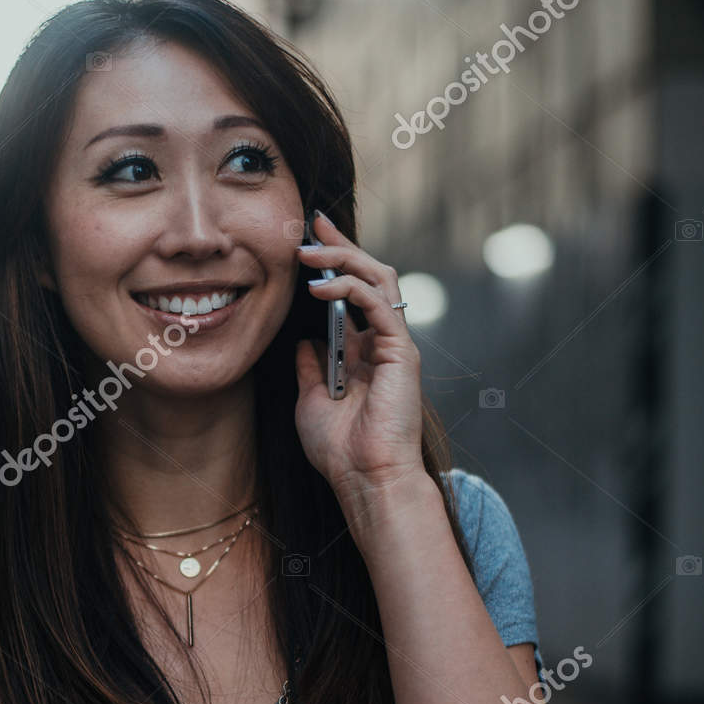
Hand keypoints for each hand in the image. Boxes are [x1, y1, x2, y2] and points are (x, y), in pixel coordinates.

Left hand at [292, 210, 423, 500]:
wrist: (364, 478)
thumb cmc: (340, 450)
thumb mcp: (311, 400)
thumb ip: (310, 368)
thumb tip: (302, 341)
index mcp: (363, 352)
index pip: (351, 294)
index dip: (333, 264)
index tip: (306, 239)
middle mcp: (381, 342)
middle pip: (368, 277)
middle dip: (340, 246)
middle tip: (311, 225)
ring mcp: (394, 344)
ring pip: (378, 280)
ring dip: (343, 259)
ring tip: (308, 251)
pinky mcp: (401, 351)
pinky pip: (378, 304)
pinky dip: (349, 289)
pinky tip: (320, 287)